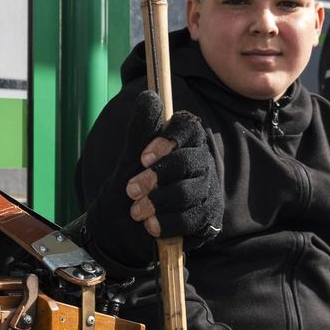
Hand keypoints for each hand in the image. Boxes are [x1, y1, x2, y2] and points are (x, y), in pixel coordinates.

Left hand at [89, 90, 222, 264]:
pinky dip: (168, 223)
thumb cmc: (128, 191)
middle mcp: (200, 163)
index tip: (143, 157)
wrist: (121, 233)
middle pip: (189, 161)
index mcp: (182, 142)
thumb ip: (140, 130)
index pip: (188, 127)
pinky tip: (150, 226)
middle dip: (157, 177)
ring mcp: (206, 190)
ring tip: (136, 212)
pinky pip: (193, 218)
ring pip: (190, 191)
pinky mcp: (207, 217)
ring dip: (158, 202)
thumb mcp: (127, 161)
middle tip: (131, 190)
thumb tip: (149, 95)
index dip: (168, 140)